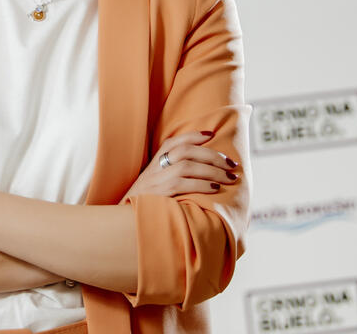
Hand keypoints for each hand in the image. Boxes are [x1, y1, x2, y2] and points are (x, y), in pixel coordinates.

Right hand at [121, 131, 238, 199]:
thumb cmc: (147, 204)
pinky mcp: (158, 195)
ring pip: (186, 166)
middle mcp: (154, 168)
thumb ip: (171, 175)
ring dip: (212, 170)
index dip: (193, 136)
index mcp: (154, 163)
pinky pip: (182, 184)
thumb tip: (203, 170)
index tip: (212, 134)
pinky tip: (215, 188)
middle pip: (185, 151)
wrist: (123, 222)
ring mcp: (155, 181)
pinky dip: (201, 184)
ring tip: (230, 178)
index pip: (173, 141)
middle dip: (212, 155)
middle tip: (232, 164)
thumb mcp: (155, 185)